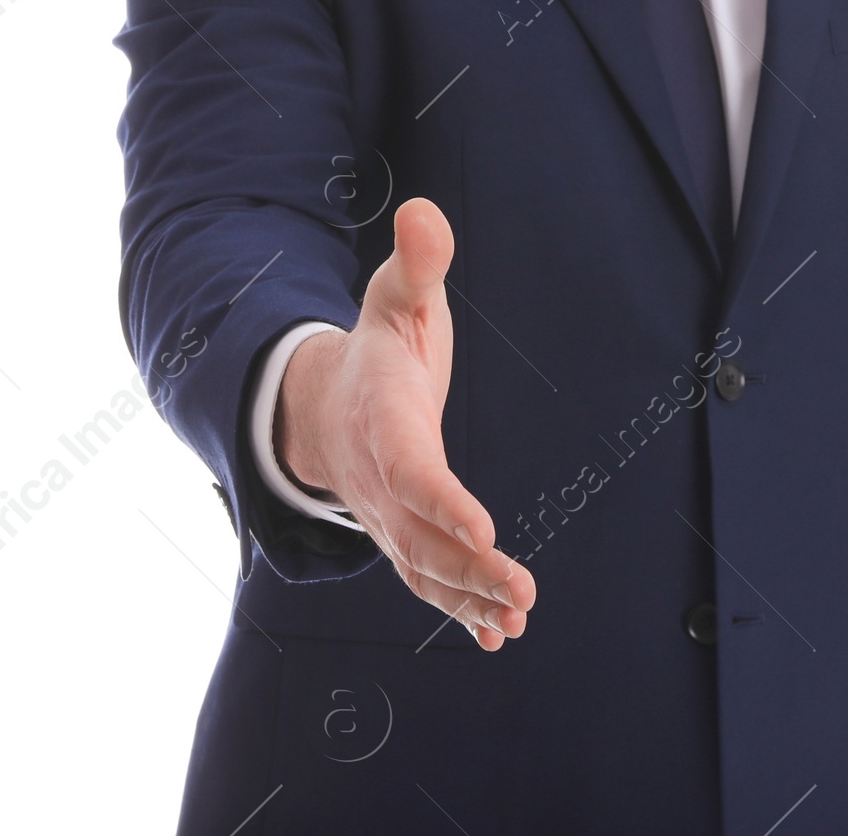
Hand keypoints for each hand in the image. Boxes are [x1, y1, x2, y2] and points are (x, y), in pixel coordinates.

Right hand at [275, 197, 534, 650]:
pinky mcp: (401, 535)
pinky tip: (498, 634)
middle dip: (469, 569)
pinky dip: (459, 610)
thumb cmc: (376, 347)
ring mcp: (387, 516)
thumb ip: (416, 262)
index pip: (412, 468)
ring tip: (516, 620)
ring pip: (424, 569)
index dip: (444, 501)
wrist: (325, 405)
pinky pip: (425, 581)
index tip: (484, 529)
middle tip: (522, 595)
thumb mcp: (394, 297)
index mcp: (384, 419)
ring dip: (469, 598)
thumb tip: (425, 212)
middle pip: (422, 535)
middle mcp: (381, 479)